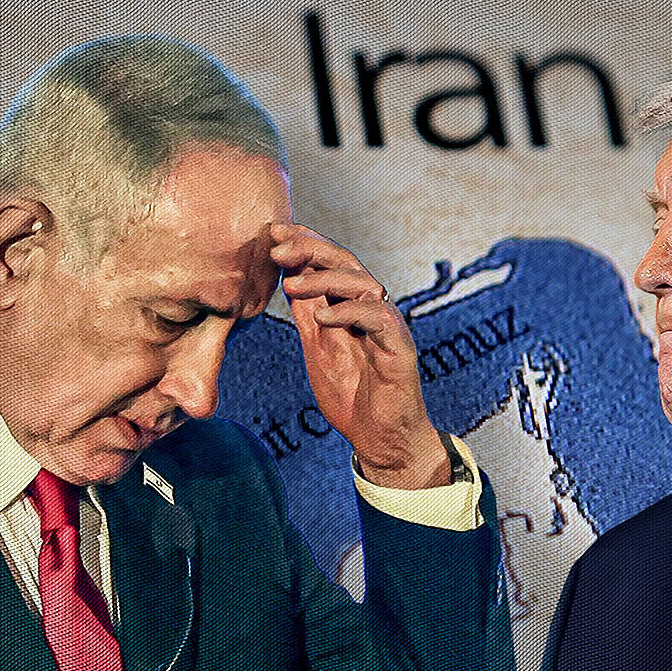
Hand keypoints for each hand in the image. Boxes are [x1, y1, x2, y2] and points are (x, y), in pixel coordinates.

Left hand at [269, 222, 448, 489]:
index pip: (329, 263)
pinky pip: (379, 319)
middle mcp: (373, 308)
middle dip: (311, 249)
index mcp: (352, 306)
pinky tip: (323, 317)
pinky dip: (350, 313)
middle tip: (278, 248)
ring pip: (363, 283)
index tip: (271, 233)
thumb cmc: (352, 393)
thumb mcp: (318, 346)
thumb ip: (307, 312)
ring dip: (325, 279)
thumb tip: (287, 276)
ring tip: (292, 283)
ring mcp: (388, 326)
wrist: (379, 437)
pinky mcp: (400, 348)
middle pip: (347, 263)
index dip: (304, 243)